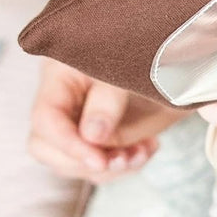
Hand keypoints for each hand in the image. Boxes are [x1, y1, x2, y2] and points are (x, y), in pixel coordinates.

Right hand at [29, 59, 180, 181]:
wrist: (171, 51)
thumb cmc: (142, 47)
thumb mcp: (123, 67)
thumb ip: (107, 101)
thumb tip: (92, 138)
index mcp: (59, 78)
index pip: (46, 120)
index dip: (68, 144)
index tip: (100, 160)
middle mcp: (62, 104)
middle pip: (48, 149)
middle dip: (85, 163)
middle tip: (126, 158)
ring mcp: (78, 123)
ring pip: (76, 163)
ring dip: (110, 168)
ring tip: (143, 151)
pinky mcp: (99, 137)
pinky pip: (102, 164)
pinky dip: (124, 165)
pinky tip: (147, 148)